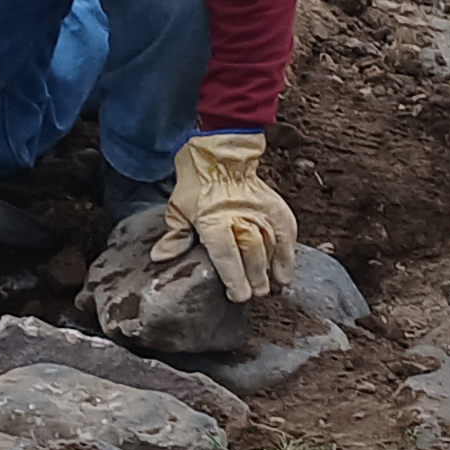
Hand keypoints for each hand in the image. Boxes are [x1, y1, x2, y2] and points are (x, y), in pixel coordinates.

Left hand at [153, 131, 297, 301]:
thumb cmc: (197, 182)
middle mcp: (240, 218)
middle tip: (255, 292)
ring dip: (272, 268)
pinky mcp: (274, 205)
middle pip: (253, 255)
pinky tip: (287, 267)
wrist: (220, 154)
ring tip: (272, 285)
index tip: (239, 295)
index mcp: (214, 222)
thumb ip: (176, 236)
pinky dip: (289, 251)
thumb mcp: (179, 208)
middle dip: (256, 278)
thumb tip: (161, 257)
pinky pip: (286, 231)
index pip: (227, 257)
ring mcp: (260, 211)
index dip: (235, 279)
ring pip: (272, 246)